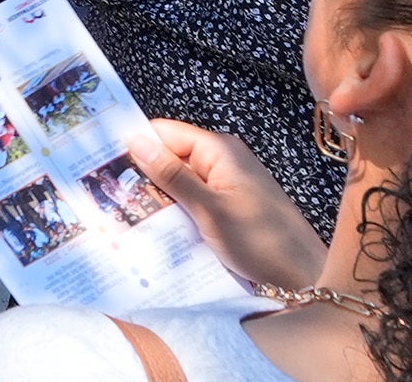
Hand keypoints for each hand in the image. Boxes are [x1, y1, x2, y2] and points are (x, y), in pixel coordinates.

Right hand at [129, 119, 325, 290]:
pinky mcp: (230, 206)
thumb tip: (135, 140)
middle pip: (170, 157)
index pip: (164, 133)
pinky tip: (162, 230)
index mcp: (218, 150)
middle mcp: (222, 160)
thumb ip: (172, 175)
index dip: (136, 146)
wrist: (306, 278)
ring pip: (180, 182)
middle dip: (145, 176)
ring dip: (161, 199)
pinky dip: (179, 212)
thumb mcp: (209, 210)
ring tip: (132, 217)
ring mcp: (227, 184)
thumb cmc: (262, 241)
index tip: (105, 165)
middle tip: (113, 199)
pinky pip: (194, 200)